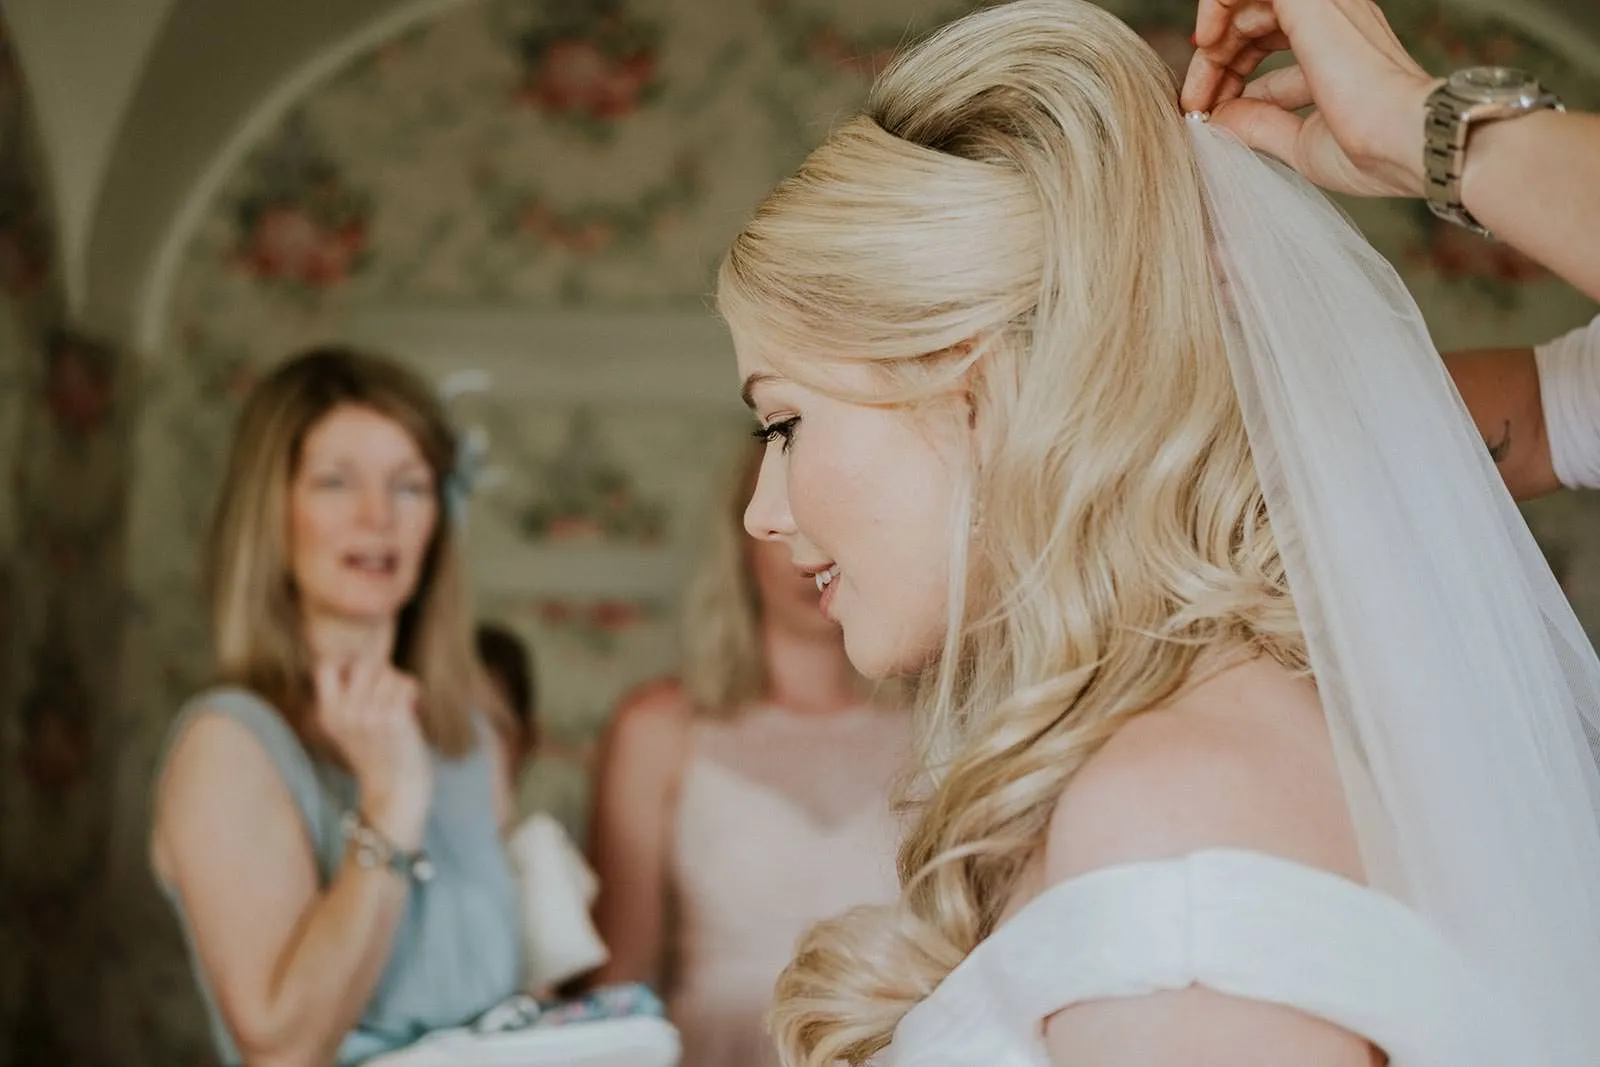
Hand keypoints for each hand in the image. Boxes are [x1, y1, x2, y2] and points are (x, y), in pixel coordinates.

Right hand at [315, 659, 432, 848]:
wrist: (394, 793)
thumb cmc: (377, 756)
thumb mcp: (348, 729)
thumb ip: (348, 698)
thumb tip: (364, 659)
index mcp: (327, 714)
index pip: (324, 666)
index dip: (346, 661)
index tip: (362, 676)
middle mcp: (344, 713)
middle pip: (363, 662)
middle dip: (380, 670)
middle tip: (386, 690)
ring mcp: (368, 714)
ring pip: (388, 672)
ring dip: (399, 683)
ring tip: (400, 701)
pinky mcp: (394, 718)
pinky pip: (406, 683)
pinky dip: (413, 690)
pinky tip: (413, 706)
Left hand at [1180, 0, 1440, 197]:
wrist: (1407, 142)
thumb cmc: (1370, 150)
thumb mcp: (1299, 140)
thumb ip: (1259, 124)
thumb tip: (1217, 117)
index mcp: (1334, 47)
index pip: (1265, 44)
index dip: (1227, 73)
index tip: (1204, 111)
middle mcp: (1332, 18)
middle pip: (1252, 23)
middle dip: (1214, 62)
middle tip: (1194, 104)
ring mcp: (1324, 5)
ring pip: (1250, 2)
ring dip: (1213, 41)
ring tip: (1197, 87)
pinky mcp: (1310, 1)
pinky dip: (1219, 3)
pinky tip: (1205, 42)